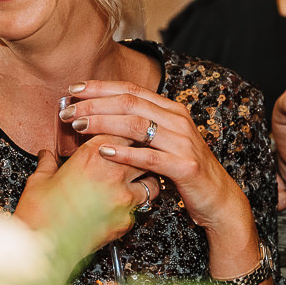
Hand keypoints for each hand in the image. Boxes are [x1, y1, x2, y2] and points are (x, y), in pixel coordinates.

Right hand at [15, 141, 159, 246]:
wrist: (43, 249)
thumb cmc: (39, 214)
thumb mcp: (39, 181)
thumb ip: (48, 163)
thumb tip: (47, 155)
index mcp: (92, 156)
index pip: (123, 131)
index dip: (124, 131)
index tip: (121, 133)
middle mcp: (113, 174)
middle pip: (143, 154)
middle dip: (140, 154)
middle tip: (133, 156)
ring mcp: (123, 199)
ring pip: (152, 182)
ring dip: (144, 180)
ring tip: (132, 182)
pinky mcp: (126, 221)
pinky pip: (140, 208)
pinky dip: (135, 205)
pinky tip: (122, 206)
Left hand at [62, 80, 252, 246]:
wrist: (217, 197)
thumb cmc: (182, 169)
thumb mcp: (162, 141)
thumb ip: (138, 126)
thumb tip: (99, 116)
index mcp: (171, 110)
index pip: (131, 89)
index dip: (100, 87)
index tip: (73, 89)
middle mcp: (178, 120)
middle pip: (129, 103)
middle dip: (94, 104)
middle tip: (68, 110)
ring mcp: (183, 142)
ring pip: (137, 125)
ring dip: (103, 123)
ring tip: (78, 126)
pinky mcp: (185, 166)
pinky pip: (149, 157)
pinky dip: (124, 153)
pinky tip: (103, 151)